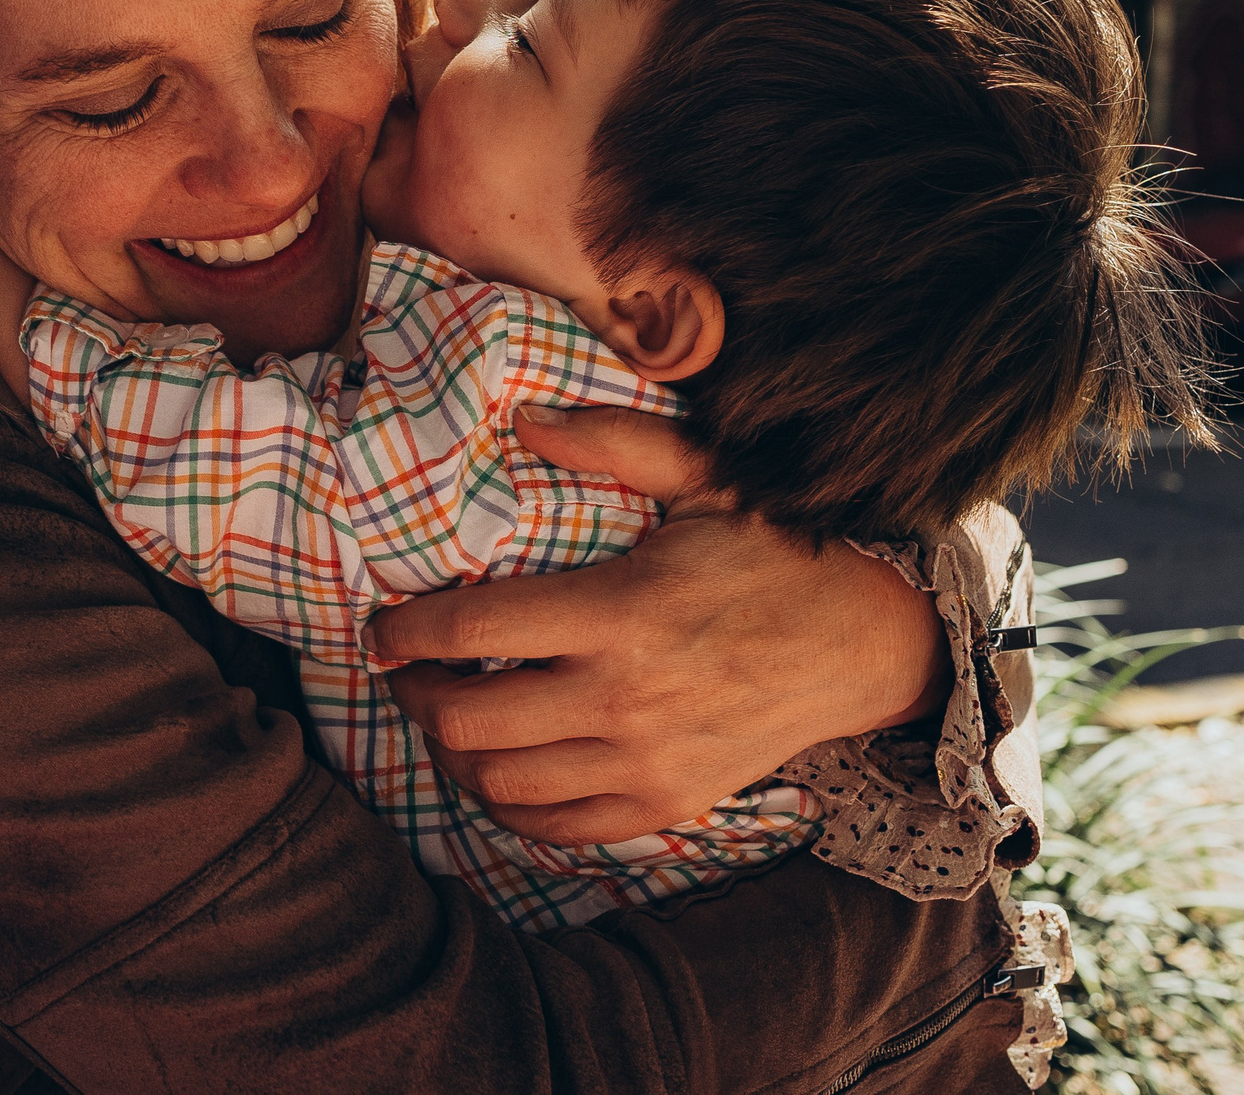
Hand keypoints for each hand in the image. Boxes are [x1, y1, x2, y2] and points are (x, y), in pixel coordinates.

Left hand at [364, 405, 948, 845]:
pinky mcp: (665, 800)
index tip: (379, 625)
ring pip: (499, 780)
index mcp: (622, 610)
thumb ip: (615, 440)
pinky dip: (506, 804)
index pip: (472, 632)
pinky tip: (497, 765)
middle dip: (413, 694)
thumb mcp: (705, 477)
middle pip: (468, 720)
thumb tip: (527, 418)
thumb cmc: (772, 553)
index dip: (402, 632)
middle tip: (405, 668)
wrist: (863, 643)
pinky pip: (554, 825)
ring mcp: (646, 759)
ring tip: (445, 712)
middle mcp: (626, 696)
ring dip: (451, 751)